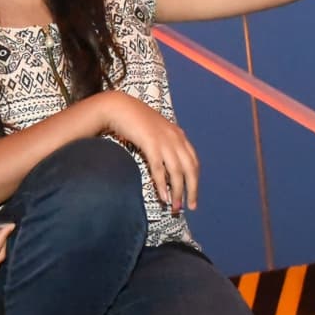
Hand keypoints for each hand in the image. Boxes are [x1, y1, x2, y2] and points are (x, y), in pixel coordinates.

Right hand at [98, 91, 198, 210]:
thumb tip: (165, 164)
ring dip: (178, 192)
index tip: (193, 195)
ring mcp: (164, 141)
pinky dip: (163, 185)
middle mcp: (176, 138)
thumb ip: (164, 144)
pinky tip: (163, 196)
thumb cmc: (134, 120)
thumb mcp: (155, 130)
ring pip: (177, 172)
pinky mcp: (151, 144)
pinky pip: (160, 169)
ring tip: (175, 207)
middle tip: (190, 207)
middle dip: (191, 190)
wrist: (119, 107)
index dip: (195, 180)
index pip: (193, 162)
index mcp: (178, 135)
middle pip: (190, 169)